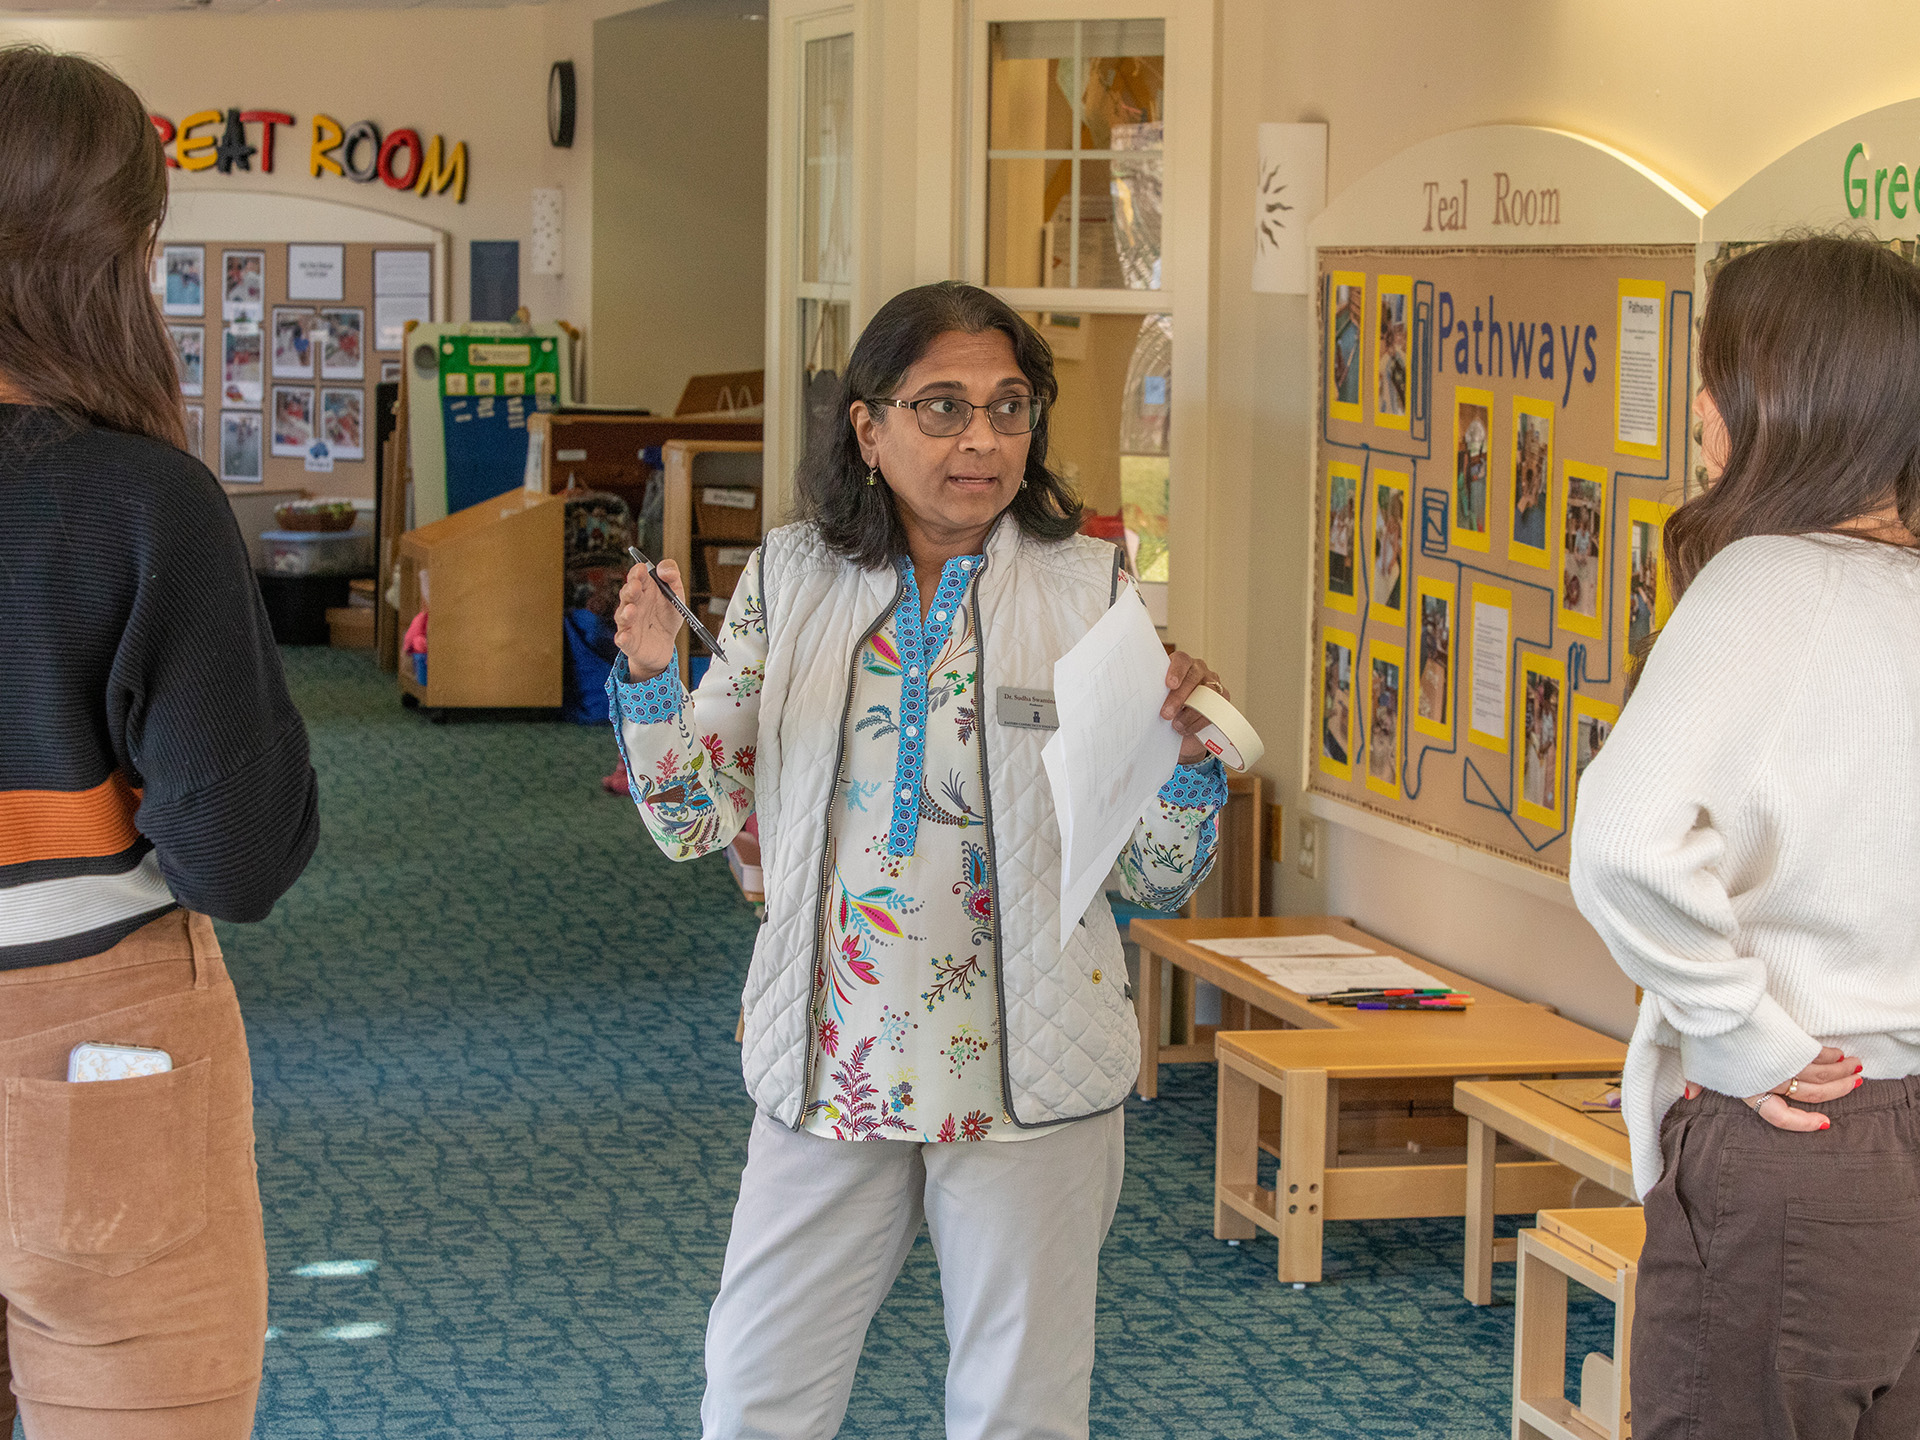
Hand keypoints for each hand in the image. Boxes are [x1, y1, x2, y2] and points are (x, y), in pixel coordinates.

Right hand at [614, 559, 685, 680]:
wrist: (664, 646)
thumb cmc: (667, 617)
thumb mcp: (676, 595)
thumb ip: (673, 578)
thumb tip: (664, 569)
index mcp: (644, 590)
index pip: (637, 577)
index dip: (638, 572)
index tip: (642, 568)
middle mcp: (633, 604)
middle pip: (627, 594)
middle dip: (630, 589)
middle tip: (636, 586)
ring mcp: (628, 623)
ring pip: (622, 616)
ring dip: (626, 612)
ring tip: (632, 609)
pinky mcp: (628, 642)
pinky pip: (622, 639)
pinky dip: (623, 638)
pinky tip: (625, 636)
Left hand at [1161, 653, 1224, 765]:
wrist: (1179, 723)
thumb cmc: (1166, 704)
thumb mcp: (1159, 697)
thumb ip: (1155, 694)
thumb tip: (1144, 702)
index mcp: (1181, 663)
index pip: (1181, 660)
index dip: (1176, 671)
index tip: (1170, 684)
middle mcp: (1198, 669)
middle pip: (1193, 678)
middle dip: (1179, 697)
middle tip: (1166, 714)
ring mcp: (1212, 682)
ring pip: (1206, 694)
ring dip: (1190, 713)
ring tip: (1176, 726)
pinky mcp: (1222, 697)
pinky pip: (1214, 709)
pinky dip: (1199, 722)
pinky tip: (1187, 729)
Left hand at [1684, 1046, 1864, 1131]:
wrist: (1713, 1004)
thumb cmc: (1700, 1032)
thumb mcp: (1696, 1061)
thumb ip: (1698, 1081)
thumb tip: (1689, 1096)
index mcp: (1747, 1090)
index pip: (1779, 1117)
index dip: (1803, 1123)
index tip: (1825, 1123)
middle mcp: (1768, 1080)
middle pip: (1811, 1094)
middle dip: (1837, 1091)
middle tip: (1854, 1083)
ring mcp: (1781, 1062)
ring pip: (1820, 1075)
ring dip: (1842, 1072)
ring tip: (1854, 1067)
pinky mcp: (1790, 1043)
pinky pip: (1817, 1055)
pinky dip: (1831, 1056)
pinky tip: (1839, 1053)